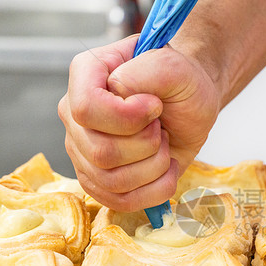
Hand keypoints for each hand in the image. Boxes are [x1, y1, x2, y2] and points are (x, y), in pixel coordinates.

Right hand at [58, 34, 220, 211]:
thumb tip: (121, 95)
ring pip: (111, 180)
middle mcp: (75, 114)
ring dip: (154, 166)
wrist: (190, 104)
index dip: (127, 117)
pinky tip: (166, 168)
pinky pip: (120, 201)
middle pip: (101, 152)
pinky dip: (155, 190)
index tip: (155, 107)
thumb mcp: (175, 65)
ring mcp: (83, 149)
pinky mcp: (97, 179)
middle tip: (161, 126)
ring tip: (164, 144)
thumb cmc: (181, 82)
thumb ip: (147, 70)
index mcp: (86, 74)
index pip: (86, 108)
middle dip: (148, 144)